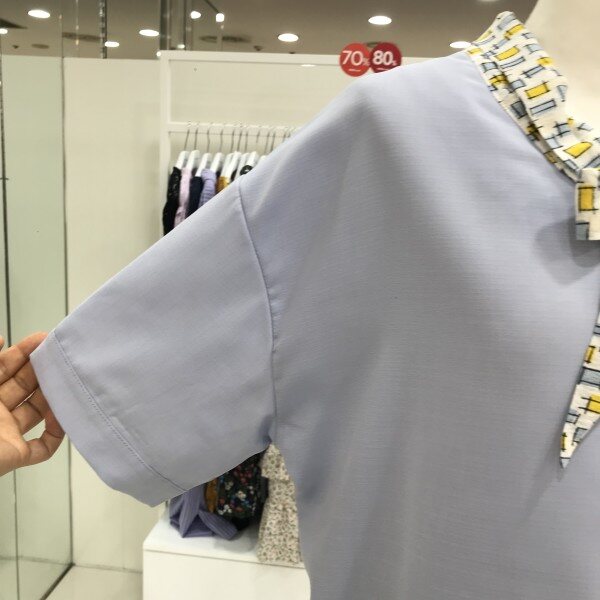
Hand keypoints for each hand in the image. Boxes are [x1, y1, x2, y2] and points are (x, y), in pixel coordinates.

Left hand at [0, 332, 63, 476]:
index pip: (5, 367)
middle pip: (24, 386)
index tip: (44, 339)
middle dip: (43, 370)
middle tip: (61, 357)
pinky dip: (55, 434)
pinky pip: (42, 448)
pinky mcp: (15, 456)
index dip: (23, 352)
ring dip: (54, 397)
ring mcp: (5, 434)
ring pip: (37, 412)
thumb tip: (0, 339)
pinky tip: (61, 417)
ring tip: (68, 381)